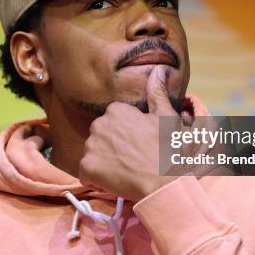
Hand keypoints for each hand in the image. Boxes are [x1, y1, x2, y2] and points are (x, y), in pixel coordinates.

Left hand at [78, 65, 178, 201]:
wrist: (164, 183)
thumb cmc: (168, 150)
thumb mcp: (166, 118)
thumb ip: (157, 92)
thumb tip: (159, 70)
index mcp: (116, 110)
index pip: (113, 120)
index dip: (125, 133)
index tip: (138, 143)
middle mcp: (98, 124)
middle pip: (100, 135)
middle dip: (111, 146)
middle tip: (132, 158)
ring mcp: (90, 147)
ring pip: (93, 153)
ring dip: (103, 162)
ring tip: (124, 170)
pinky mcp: (86, 168)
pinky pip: (86, 173)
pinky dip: (96, 179)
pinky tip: (114, 181)